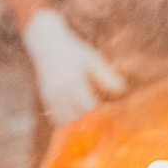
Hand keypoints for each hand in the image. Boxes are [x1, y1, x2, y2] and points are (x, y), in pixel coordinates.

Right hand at [21, 9, 124, 126]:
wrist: (47, 45)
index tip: (108, 111)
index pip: (89, 107)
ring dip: (77, 122)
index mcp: (74, 80)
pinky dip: (66, 121)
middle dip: (89, 119)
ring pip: (65, 121)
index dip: (99, 112)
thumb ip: (105, 76)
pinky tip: (75, 116)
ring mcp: (51, 96)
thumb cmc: (73, 51)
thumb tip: (122, 89)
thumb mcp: (91, 59)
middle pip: (77, 117)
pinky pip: (56, 119)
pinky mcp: (45, 99)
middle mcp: (60, 91)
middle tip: (99, 116)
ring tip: (87, 116)